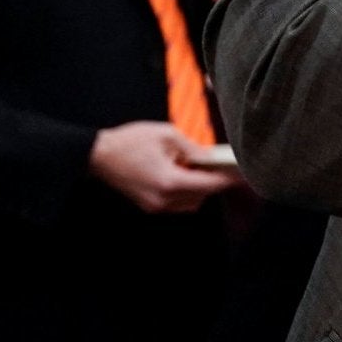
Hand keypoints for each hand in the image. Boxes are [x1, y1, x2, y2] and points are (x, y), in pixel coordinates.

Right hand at [89, 121, 237, 213]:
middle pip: (202, 196)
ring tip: (197, 168)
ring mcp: (155, 206)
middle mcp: (163, 199)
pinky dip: (186, 192)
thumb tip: (212, 157)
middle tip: (223, 167)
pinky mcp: (149, 206)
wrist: (98, 155)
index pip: (209, 185)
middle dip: (214, 182)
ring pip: (191, 203)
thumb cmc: (130, 142)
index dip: (228, 180)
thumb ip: (193, 148)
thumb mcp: (167, 135)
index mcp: (169, 182)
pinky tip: (182, 174)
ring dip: (200, 188)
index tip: (243, 174)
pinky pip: (177, 203)